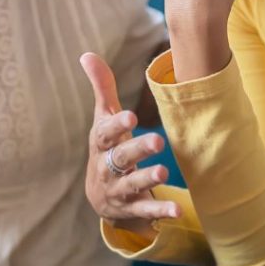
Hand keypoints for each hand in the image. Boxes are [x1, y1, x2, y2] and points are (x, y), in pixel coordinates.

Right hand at [81, 52, 180, 237]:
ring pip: (132, 185)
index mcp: (101, 144)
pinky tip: (177, 211)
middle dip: (137, 149)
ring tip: (163, 171)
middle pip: (120, 158)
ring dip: (147, 179)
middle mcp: (106, 167)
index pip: (105, 133)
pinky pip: (146, 211)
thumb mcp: (102, 120)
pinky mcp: (132, 209)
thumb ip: (102, 88)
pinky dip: (161, 212)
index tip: (131, 116)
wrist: (100, 197)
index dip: (116, 125)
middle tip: (157, 140)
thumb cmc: (107, 147)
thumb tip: (86, 54)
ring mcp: (119, 190)